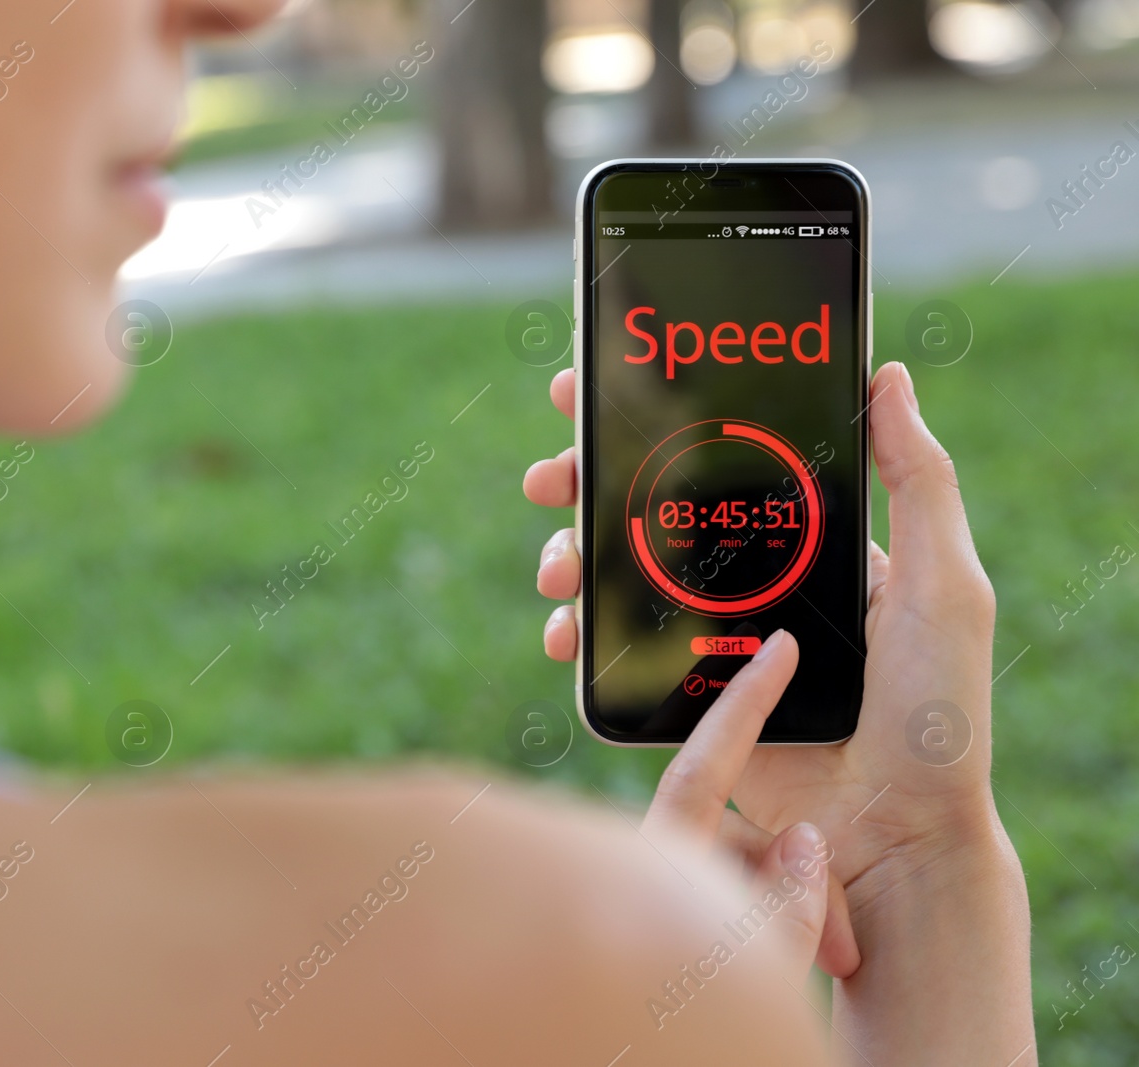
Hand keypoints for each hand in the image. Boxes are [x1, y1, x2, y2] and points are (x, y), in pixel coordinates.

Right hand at [525, 361, 1003, 954]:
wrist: (896, 833)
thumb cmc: (935, 710)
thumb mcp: (943, 584)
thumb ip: (918, 481)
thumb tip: (887, 375)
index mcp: (809, 545)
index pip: (721, 464)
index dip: (654, 422)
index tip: (592, 393)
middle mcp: (755, 584)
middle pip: (652, 513)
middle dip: (586, 485)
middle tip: (551, 477)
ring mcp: (716, 642)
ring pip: (622, 579)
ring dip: (573, 559)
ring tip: (557, 568)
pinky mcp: (689, 700)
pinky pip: (620, 657)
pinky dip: (581, 637)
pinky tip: (566, 634)